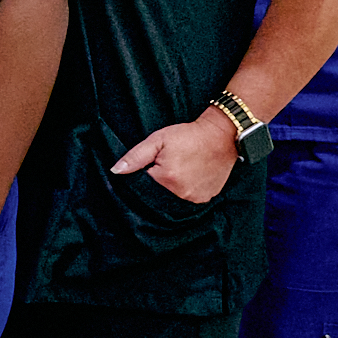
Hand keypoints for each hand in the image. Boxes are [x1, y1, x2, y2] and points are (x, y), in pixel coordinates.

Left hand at [111, 117, 236, 206]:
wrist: (221, 136)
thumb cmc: (189, 136)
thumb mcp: (158, 140)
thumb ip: (135, 156)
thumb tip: (116, 171)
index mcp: (166, 178)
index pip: (142, 186)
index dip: (144, 175)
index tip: (152, 165)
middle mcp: (181, 193)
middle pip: (157, 195)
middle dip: (157, 183)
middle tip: (169, 166)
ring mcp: (195, 198)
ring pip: (172, 199)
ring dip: (170, 189)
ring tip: (179, 171)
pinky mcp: (205, 199)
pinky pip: (188, 201)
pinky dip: (184, 192)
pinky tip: (188, 178)